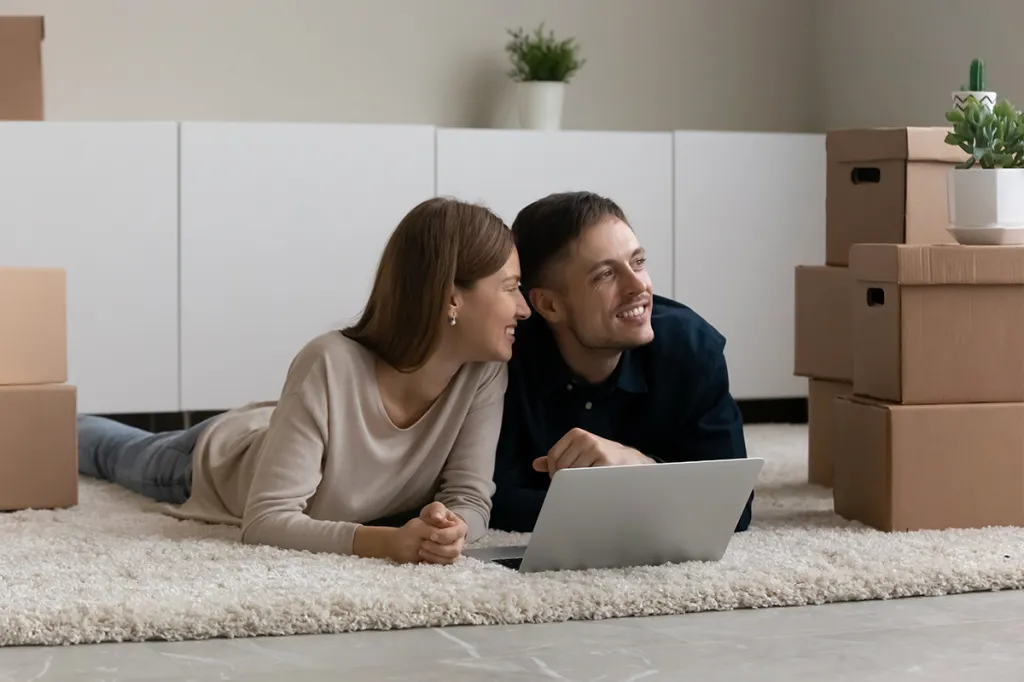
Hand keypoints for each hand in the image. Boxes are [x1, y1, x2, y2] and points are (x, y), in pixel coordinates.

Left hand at [383, 502, 467, 564]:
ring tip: (421, 550)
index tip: (430, 535)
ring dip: (434, 556)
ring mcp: (454, 551)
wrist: (425, 528)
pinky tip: (422, 559)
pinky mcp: (447, 560)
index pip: (455, 534)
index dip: (443, 535)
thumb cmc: (432, 517)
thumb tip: (438, 517)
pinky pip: (443, 566)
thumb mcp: (433, 509)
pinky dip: (432, 562)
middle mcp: (460, 541)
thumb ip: (436, 510)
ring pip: (449, 559)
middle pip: (454, 550)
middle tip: (424, 544)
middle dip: (438, 548)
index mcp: (460, 527)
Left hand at [532, 428, 652, 476]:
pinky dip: (586, 486)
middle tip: (575, 485)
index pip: (553, 456)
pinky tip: (593, 487)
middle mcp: (585, 439)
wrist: (632, 461)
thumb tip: (536, 464)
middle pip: (562, 467)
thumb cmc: (602, 458)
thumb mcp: (580, 451)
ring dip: (576, 484)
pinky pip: (586, 480)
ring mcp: (596, 450)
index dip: (554, 472)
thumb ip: (559, 457)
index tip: (562, 481)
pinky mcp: (606, 462)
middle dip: (565, 480)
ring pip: (573, 475)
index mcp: (576, 434)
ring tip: (586, 485)